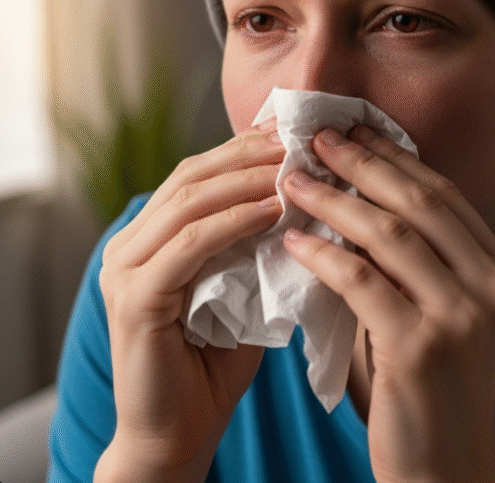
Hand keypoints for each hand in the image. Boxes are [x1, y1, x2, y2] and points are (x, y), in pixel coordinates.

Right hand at [95, 123, 283, 482]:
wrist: (179, 433)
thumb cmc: (216, 360)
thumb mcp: (240, 285)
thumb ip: (253, 241)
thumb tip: (299, 194)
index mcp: (148, 238)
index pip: (197, 174)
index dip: (242, 149)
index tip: (289, 132)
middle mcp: (128, 246)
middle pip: (190, 178)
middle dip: (246, 154)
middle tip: (295, 139)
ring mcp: (123, 271)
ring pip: (188, 203)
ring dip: (244, 180)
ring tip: (291, 167)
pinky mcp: (135, 299)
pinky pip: (189, 245)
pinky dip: (232, 222)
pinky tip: (271, 210)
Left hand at [282, 125, 494, 482]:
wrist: (447, 468)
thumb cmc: (431, 385)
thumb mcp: (440, 311)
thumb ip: (416, 259)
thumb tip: (357, 198)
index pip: (443, 194)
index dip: (396, 157)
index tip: (355, 131)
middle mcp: (492, 285)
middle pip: (420, 201)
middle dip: (364, 162)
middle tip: (319, 138)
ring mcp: (462, 316)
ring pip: (390, 234)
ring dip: (335, 200)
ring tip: (294, 180)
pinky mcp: (421, 348)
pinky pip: (361, 282)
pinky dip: (323, 254)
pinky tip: (293, 239)